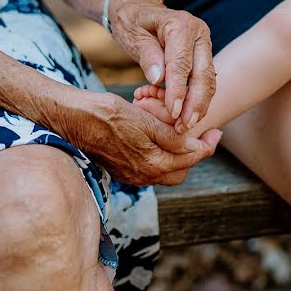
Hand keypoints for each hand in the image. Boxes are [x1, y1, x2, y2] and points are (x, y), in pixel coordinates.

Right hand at [68, 91, 221, 185]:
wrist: (73, 118)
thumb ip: (173, 138)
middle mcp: (143, 176)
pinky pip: (150, 169)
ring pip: (166, 172)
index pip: (191, 159)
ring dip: (178, 156)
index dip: (208, 145)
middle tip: (203, 134)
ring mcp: (132, 176)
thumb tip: (196, 147)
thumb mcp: (145, 121)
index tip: (216, 131)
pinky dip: (161, 157)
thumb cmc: (107, 114)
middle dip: (195, 154)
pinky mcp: (123, 171)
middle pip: (181, 171)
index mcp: (152, 165)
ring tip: (183, 136)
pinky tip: (161, 140)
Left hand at [107, 0, 215, 133]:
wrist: (138, 9)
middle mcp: (199, 33)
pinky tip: (190, 116)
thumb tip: (158, 79)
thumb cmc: (131, 21)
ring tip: (187, 125)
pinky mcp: (203, 56)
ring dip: (200, 105)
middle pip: (203, 74)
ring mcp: (204, 45)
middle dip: (195, 103)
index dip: (178, 91)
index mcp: (181, 25)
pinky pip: (205, 81)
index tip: (173, 113)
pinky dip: (199, 99)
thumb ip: (147, 55)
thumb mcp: (131, 34)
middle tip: (185, 126)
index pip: (182, 64)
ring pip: (209, 80)